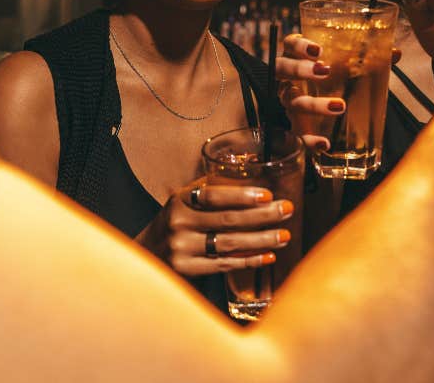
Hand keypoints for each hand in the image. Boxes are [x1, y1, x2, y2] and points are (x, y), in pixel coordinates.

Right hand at [137, 179, 295, 275]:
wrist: (147, 254)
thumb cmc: (175, 222)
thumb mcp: (185, 201)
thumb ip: (212, 186)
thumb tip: (250, 162)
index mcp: (180, 200)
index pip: (213, 195)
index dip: (242, 195)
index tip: (267, 195)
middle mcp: (179, 223)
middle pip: (227, 220)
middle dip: (262, 216)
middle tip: (286, 211)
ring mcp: (182, 248)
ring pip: (229, 244)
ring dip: (261, 240)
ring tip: (284, 236)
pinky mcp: (187, 269)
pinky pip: (224, 264)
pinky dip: (248, 260)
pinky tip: (268, 256)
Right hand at [276, 33, 398, 151]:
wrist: (329, 98)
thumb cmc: (336, 75)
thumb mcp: (350, 64)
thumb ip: (370, 57)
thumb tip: (395, 53)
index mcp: (298, 55)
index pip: (290, 44)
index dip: (300, 45)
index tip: (318, 50)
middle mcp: (288, 77)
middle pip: (283, 69)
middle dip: (301, 70)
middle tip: (324, 71)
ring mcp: (290, 100)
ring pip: (291, 101)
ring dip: (313, 104)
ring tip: (339, 105)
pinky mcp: (296, 123)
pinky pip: (298, 132)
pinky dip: (309, 139)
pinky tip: (325, 143)